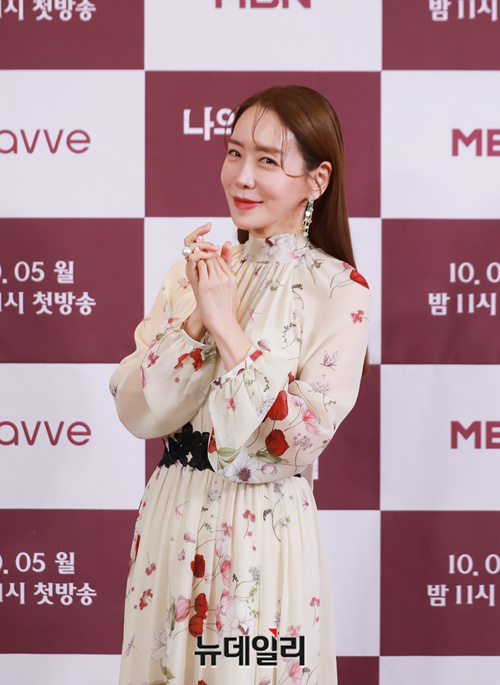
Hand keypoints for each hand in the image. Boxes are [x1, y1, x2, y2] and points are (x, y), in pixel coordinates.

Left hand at [182, 224, 236, 338]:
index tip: (203, 259)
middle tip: (195, 256)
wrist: (223, 324)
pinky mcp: (206, 285)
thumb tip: (231, 278)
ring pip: (206, 259)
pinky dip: (195, 265)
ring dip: (199, 259)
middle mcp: (225, 277)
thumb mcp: (233, 294)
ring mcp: (216, 280)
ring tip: (193, 261)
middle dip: (204, 255)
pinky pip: (200, 267)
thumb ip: (230, 282)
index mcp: (231, 278)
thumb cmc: (226, 311)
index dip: (211, 257)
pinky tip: (191, 269)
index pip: (220, 260)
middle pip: (213, 257)